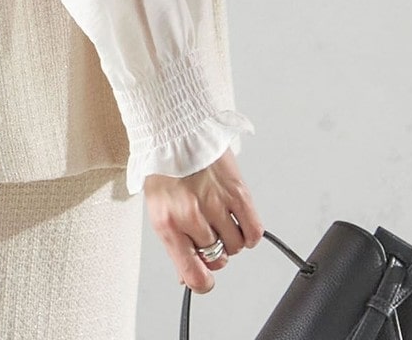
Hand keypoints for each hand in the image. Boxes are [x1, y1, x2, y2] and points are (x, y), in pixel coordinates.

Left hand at [143, 145, 263, 294]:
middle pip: (218, 259)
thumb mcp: (157, 208)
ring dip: (231, 238)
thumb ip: (174, 244)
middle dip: (214, 251)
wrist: (174, 128)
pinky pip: (254, 230)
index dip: (203, 282)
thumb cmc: (163, 166)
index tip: (205, 279)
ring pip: (236, 246)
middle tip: (208, 232)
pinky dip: (250, 233)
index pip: (194, 275)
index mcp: (167, 224)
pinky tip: (239, 222)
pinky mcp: (237, 191)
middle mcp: (191, 216)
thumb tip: (187, 275)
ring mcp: (215, 203)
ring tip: (220, 218)